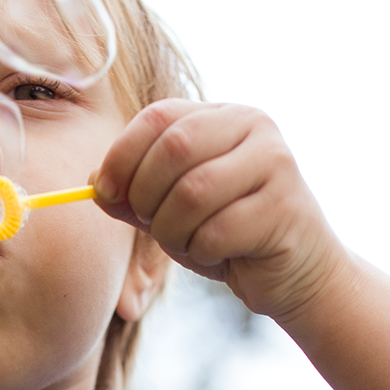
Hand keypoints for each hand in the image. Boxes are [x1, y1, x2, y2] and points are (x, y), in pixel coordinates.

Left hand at [93, 101, 349, 323]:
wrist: (296, 274)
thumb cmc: (230, 237)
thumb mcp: (173, 211)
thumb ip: (135, 194)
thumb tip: (93, 182)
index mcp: (222, 116)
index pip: (159, 116)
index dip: (122, 155)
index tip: (105, 192)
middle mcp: (254, 126)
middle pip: (174, 148)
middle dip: (147, 196)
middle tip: (152, 224)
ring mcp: (275, 163)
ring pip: (193, 192)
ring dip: (173, 231)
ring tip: (187, 244)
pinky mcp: (285, 207)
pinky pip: (217, 231)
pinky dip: (202, 252)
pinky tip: (219, 256)